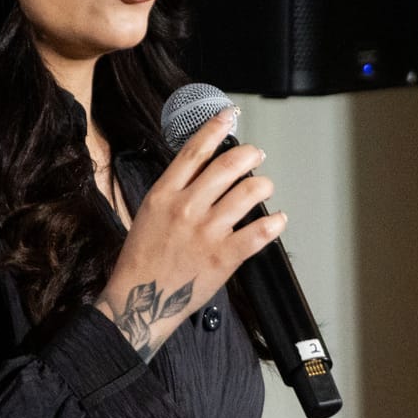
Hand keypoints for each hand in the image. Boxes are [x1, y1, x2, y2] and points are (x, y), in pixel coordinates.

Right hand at [96, 109, 283, 359]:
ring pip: (249, 192)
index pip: (195, 151)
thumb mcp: (148, 212)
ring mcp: (206, 232)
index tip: (229, 116)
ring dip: (263, 185)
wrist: (140, 301)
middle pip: (228, 165)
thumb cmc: (142, 260)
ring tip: (264, 187)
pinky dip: (275, 223)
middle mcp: (186, 207)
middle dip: (250, 155)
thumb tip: (202, 171)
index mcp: (164, 193)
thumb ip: (175, 190)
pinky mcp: (224, 257)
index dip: (216, 128)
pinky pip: (259, 232)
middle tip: (257, 155)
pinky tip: (278, 220)